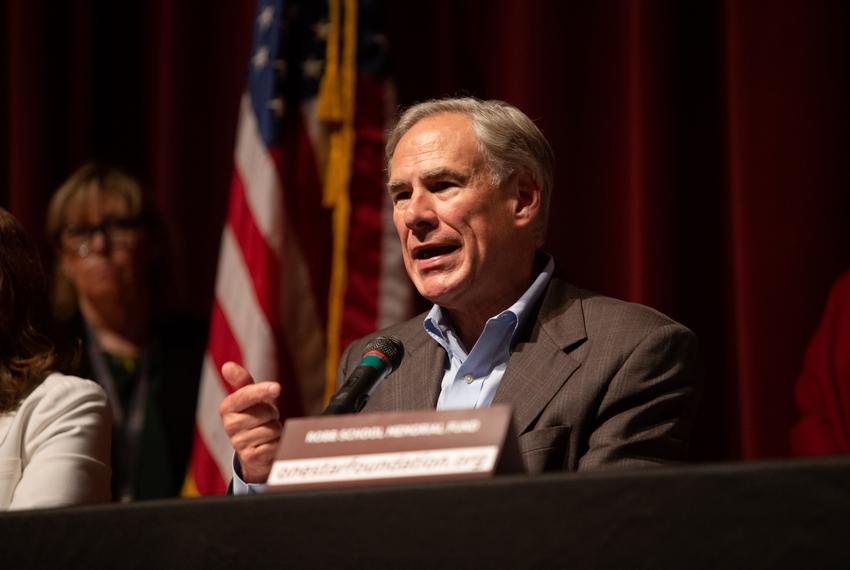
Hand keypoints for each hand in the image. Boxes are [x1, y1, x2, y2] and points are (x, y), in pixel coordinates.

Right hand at [218, 362, 281, 483]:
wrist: (255, 452)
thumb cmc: (255, 418)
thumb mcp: (250, 399)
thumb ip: (241, 381)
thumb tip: (227, 366)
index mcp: (228, 407)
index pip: (246, 395)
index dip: (262, 391)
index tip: (277, 387)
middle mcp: (230, 425)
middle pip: (267, 412)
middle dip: (272, 414)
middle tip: (265, 419)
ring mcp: (238, 443)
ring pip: (273, 428)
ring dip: (276, 430)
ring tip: (266, 433)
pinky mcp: (250, 458)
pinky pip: (274, 444)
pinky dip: (277, 444)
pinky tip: (268, 446)